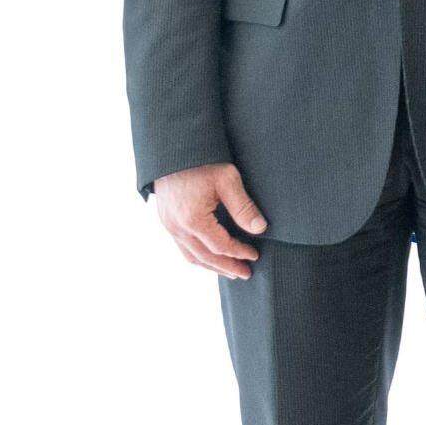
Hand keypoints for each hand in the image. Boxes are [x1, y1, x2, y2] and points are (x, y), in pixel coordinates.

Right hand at [154, 162, 266, 278]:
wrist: (173, 150)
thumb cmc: (202, 162)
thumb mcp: (228, 180)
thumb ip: (243, 207)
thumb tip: (260, 229)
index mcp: (193, 219)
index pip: (220, 246)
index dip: (239, 253)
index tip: (255, 256)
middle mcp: (177, 227)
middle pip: (204, 257)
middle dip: (226, 267)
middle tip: (245, 274)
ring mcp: (168, 225)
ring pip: (190, 256)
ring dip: (211, 266)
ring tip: (229, 272)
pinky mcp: (166, 221)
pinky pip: (181, 247)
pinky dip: (197, 256)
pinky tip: (210, 257)